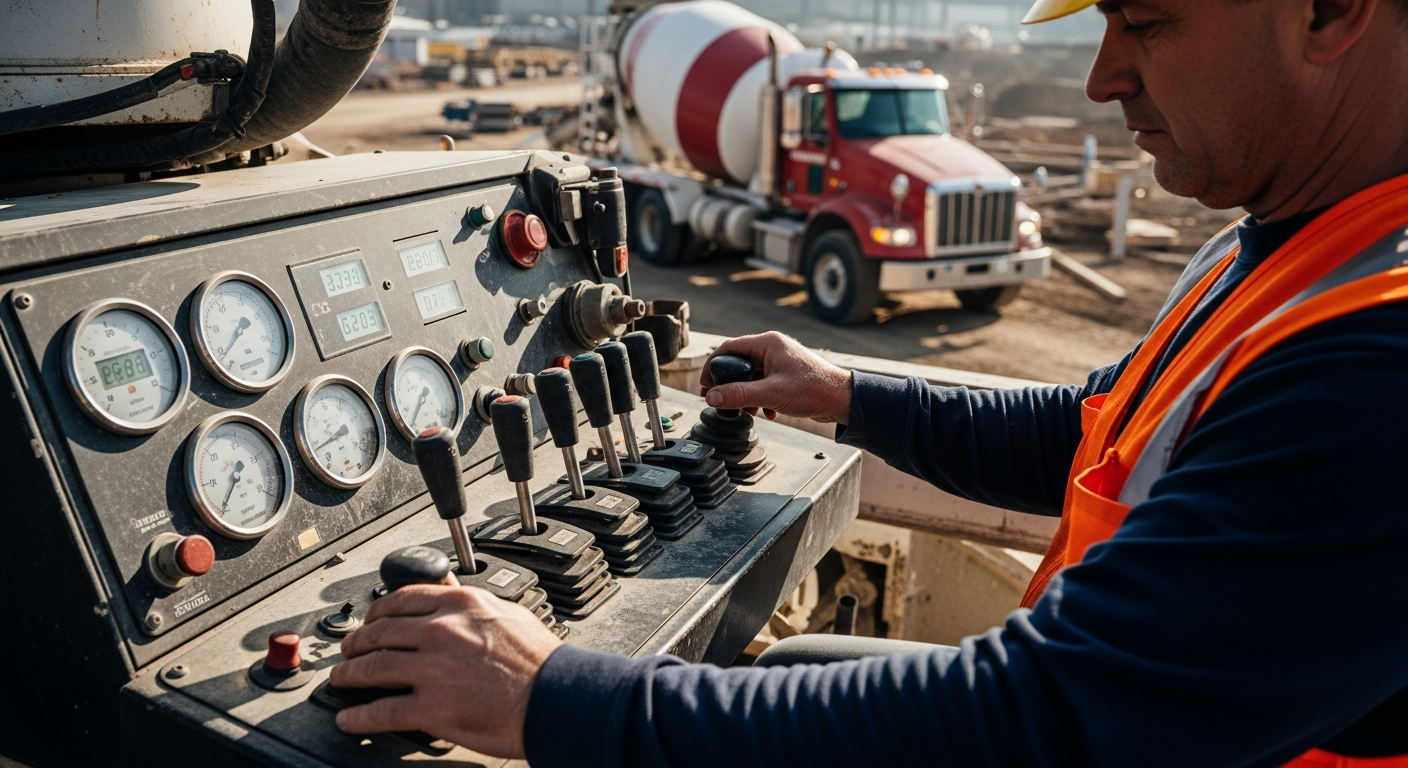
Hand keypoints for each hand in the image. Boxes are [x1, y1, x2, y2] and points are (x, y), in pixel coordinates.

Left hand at [329, 582, 562, 757]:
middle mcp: (442, 631)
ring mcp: (434, 670)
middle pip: (380, 632)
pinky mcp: (433, 707)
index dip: (376, 611)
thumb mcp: (506, 612)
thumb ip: (469, 599)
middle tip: (347, 650)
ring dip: (349, 675)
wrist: (557, 698)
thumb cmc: (540, 660)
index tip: (369, 620)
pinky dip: (359, 717)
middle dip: (356, 642)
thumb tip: (446, 584)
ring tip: (340, 680)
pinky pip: (383, 711)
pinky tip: (350, 719)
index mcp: (460, 604)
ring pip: (373, 667)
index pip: (402, 599)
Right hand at [700, 332, 852, 423]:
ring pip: (751, 376)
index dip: (713, 366)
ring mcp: (780, 361)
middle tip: (720, 401)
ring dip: (746, 395)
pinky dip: (760, 398)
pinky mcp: (786, 375)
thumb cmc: (814, 391)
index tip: (704, 385)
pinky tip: (767, 413)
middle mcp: (773, 348)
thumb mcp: (771, 394)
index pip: (729, 348)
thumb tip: (712, 397)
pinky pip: (763, 383)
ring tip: (747, 411)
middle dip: (730, 384)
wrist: (842, 400)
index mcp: (768, 343)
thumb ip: (740, 395)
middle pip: (739, 363)